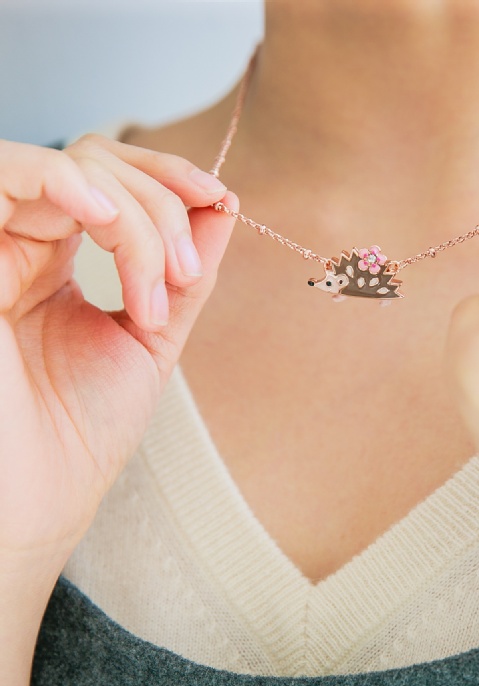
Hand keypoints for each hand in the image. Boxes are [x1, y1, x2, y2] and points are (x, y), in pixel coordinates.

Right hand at [0, 136, 236, 564]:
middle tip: (185, 274)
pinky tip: (105, 215)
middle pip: (95, 161)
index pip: (108, 178)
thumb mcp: (150, 338)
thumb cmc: (82, 429)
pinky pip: (6, 178)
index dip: (169, 178)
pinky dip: (65, 181)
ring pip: (66, 168)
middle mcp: (15, 244)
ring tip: (159, 282)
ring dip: (134, 212)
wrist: (37, 498)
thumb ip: (182, 274)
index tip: (222, 201)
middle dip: (163, 203)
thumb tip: (223, 207)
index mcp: (52, 259)